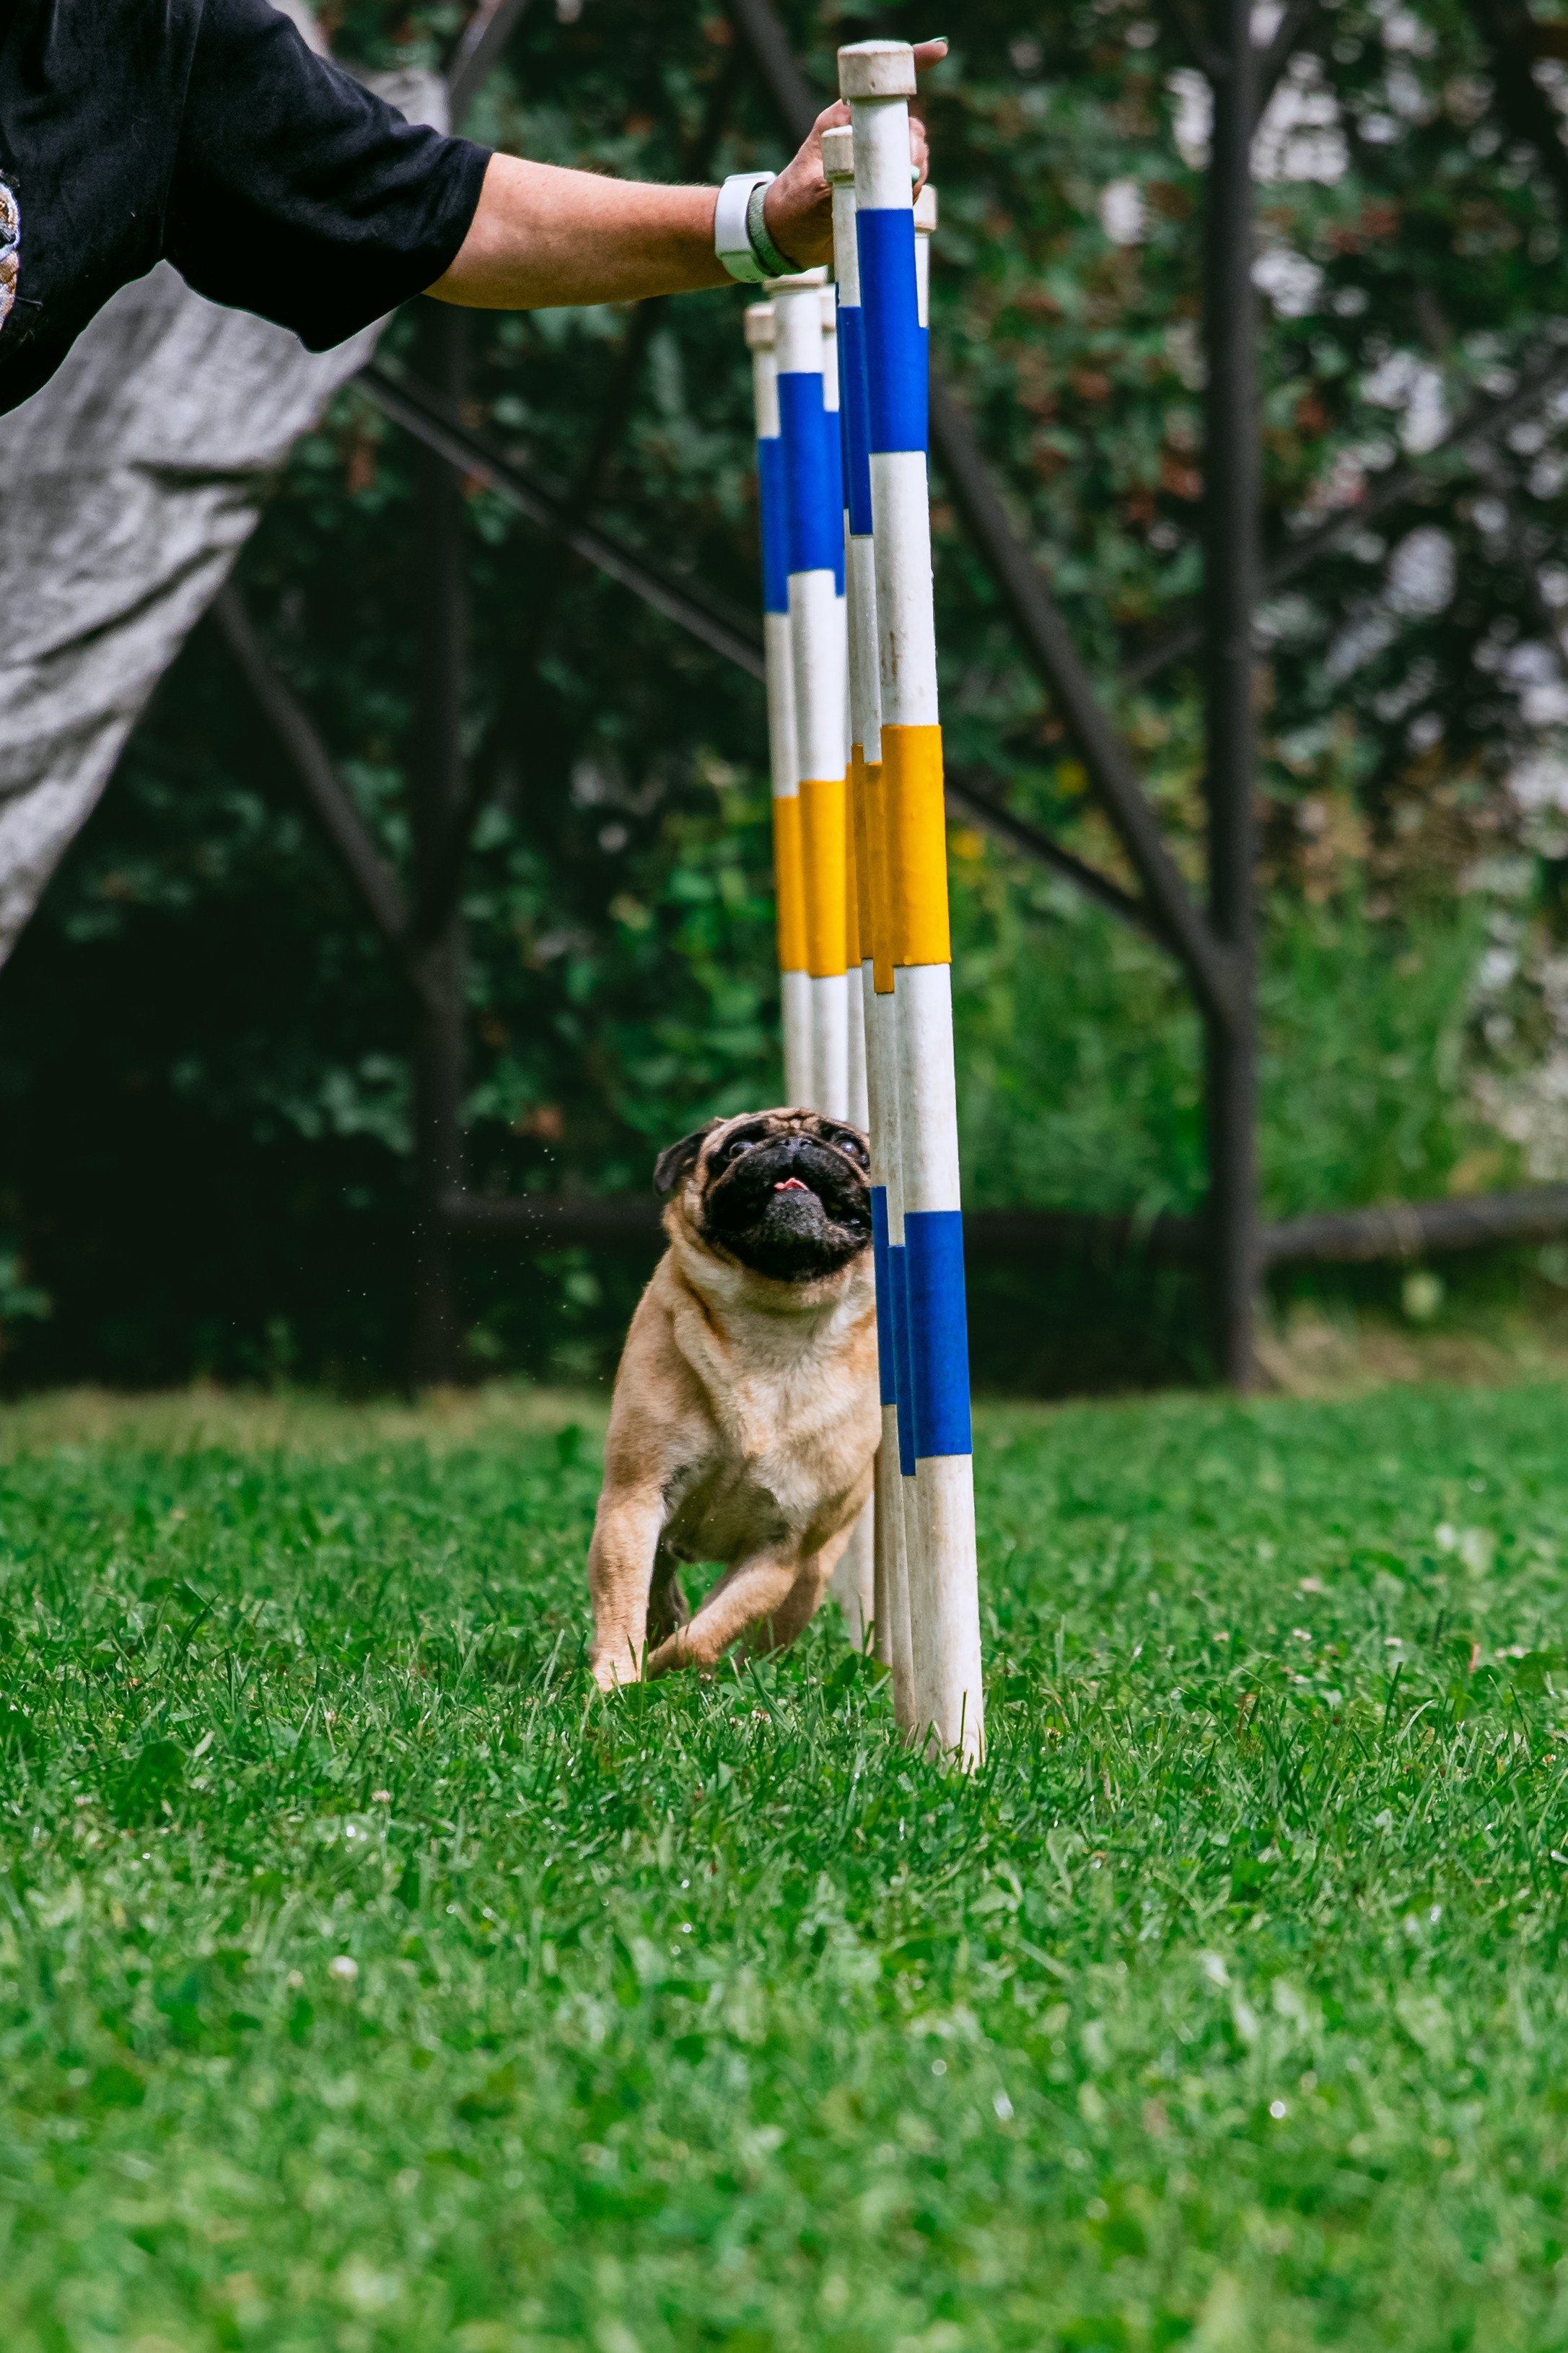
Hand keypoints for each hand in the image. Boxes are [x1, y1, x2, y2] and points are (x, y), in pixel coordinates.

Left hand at [762, 38, 946, 271]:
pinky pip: (911, 182)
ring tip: (903, 194)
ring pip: (913, 155)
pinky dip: (913, 193)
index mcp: (842, 120)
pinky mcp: (881, 186)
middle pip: (907, 125)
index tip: (939, 50)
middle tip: (909, 172)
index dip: (912, 64)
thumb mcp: (814, 192)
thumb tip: (878, 177)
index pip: (880, 86)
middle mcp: (862, 135)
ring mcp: (874, 161)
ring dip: (917, 173)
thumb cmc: (793, 208)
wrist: (787, 237)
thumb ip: (846, 180)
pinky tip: (901, 205)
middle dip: (915, 146)